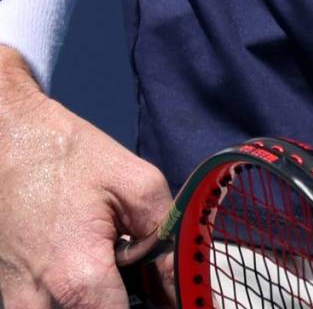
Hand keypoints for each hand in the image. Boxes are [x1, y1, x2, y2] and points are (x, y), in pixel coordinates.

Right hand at [0, 46, 172, 307]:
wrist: (6, 137)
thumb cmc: (66, 155)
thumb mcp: (137, 184)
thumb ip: (166, 238)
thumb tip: (178, 282)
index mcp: (78, 277)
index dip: (156, 308)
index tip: (165, 294)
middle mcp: (38, 299)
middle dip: (121, 301)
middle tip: (137, 274)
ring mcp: (14, 298)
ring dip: (94, 297)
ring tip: (106, 263)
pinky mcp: (4, 290)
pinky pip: (43, 305)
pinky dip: (69, 293)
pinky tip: (81, 260)